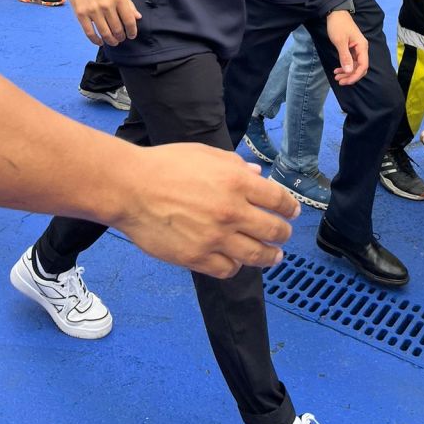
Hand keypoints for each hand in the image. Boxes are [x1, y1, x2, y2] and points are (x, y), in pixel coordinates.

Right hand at [69, 0, 141, 45]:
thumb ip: (129, 4)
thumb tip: (138, 17)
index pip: (129, 21)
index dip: (132, 31)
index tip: (132, 35)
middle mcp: (107, 6)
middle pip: (117, 29)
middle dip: (121, 37)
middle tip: (121, 38)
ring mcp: (93, 11)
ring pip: (105, 33)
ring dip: (111, 40)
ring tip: (113, 41)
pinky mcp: (81, 14)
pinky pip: (90, 33)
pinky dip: (96, 41)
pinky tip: (100, 42)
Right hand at [118, 145, 298, 277]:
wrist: (130, 188)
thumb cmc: (165, 165)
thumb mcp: (205, 154)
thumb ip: (235, 165)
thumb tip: (257, 175)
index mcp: (236, 182)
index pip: (278, 199)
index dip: (290, 208)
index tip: (292, 212)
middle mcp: (231, 211)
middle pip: (273, 230)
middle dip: (283, 233)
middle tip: (283, 235)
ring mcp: (215, 237)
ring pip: (256, 255)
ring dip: (269, 256)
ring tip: (272, 256)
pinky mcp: (196, 258)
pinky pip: (228, 269)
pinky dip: (235, 266)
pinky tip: (235, 261)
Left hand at [326, 9, 367, 84]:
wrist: (335, 12)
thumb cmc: (338, 25)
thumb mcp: (340, 41)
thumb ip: (345, 57)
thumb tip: (349, 71)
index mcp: (362, 46)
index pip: (363, 66)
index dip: (355, 76)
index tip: (346, 81)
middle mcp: (362, 48)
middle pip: (360, 67)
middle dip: (350, 76)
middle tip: (339, 81)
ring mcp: (357, 48)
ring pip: (355, 65)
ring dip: (347, 72)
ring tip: (336, 77)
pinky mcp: (351, 48)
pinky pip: (351, 60)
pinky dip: (345, 66)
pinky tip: (337, 69)